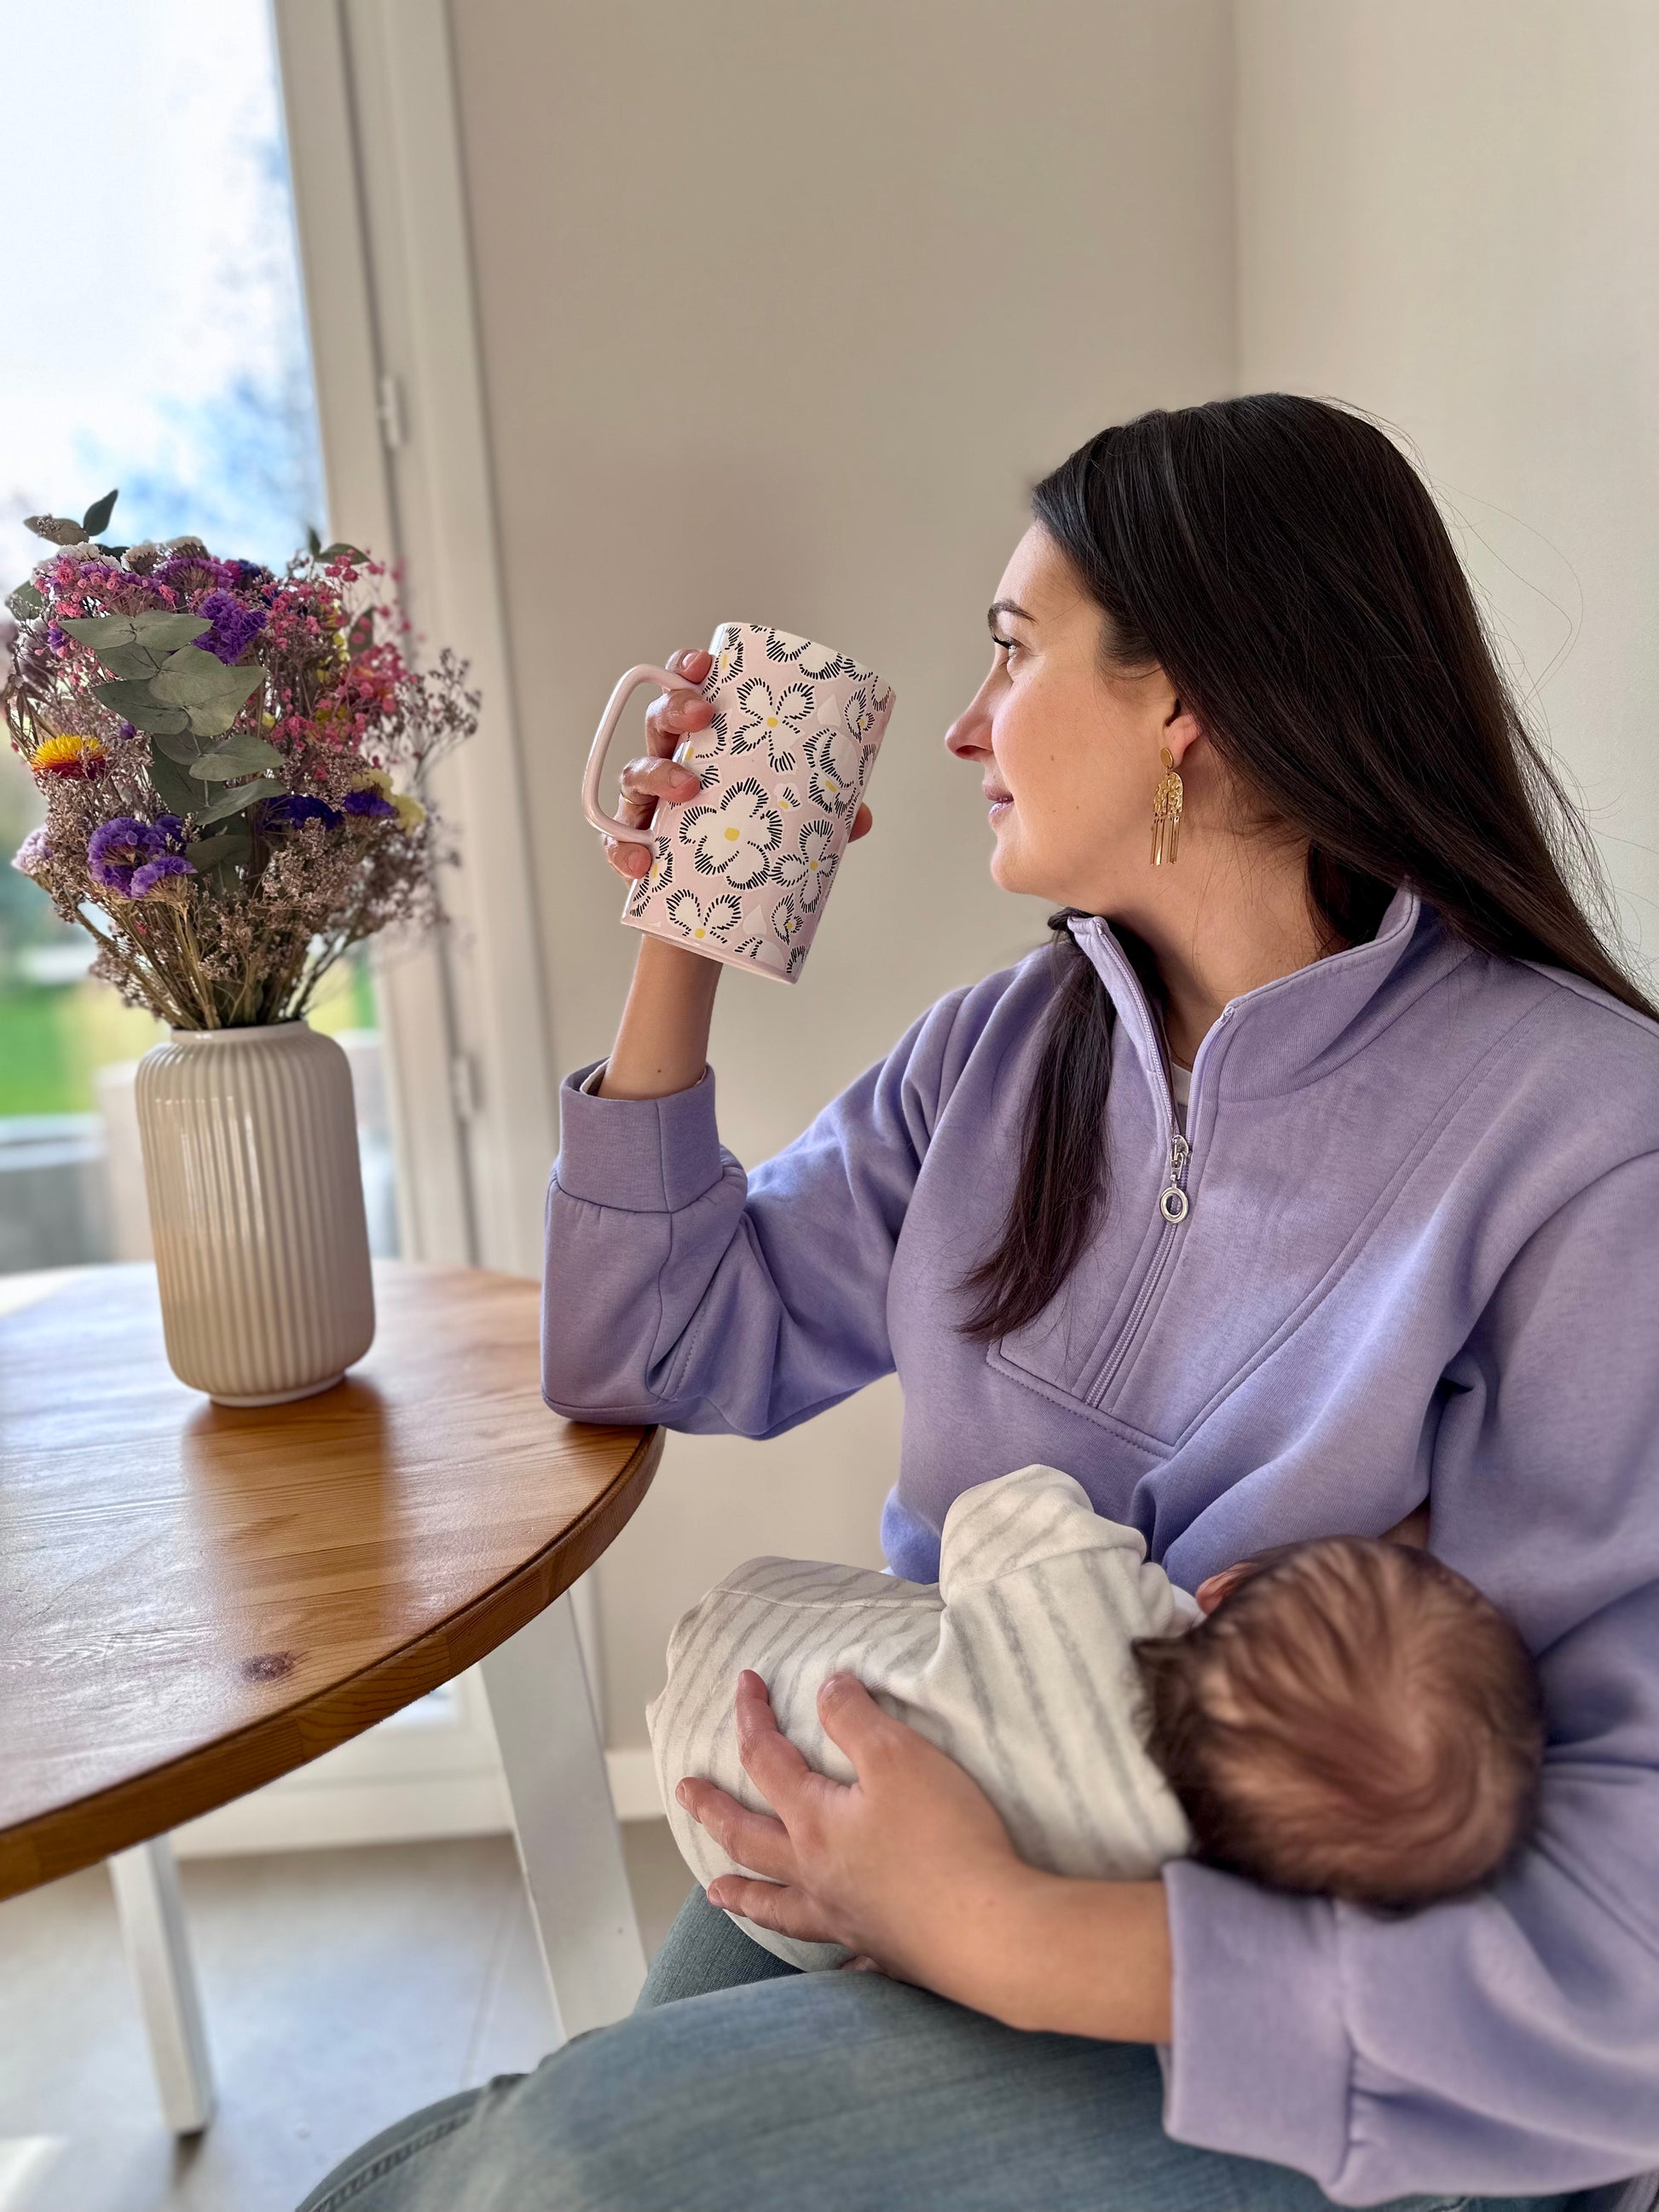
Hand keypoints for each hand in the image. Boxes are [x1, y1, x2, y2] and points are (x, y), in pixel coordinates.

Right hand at [603, 649, 875, 880]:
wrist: (707, 915)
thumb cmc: (743, 847)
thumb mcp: (781, 824)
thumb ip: (820, 816)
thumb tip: (861, 816)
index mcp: (700, 746)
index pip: (686, 693)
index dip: (687, 669)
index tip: (705, 663)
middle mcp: (665, 764)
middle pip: (658, 721)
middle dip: (675, 706)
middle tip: (703, 715)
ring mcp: (643, 806)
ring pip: (634, 773)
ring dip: (657, 772)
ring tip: (687, 790)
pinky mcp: (629, 847)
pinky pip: (616, 843)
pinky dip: (624, 849)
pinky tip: (643, 861)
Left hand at [677, 1669, 1031, 2001]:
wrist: (990, 1932)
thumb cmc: (944, 1839)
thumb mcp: (899, 1757)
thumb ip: (854, 1718)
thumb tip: (824, 1689)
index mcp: (814, 1823)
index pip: (766, 1760)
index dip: (752, 1717)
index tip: (743, 1683)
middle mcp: (816, 1875)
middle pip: (749, 1838)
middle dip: (714, 1810)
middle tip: (684, 1792)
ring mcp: (845, 1919)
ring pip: (778, 1904)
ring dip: (743, 1893)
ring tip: (717, 1891)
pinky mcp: (882, 1950)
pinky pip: (837, 1954)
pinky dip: (823, 1954)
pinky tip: (830, 1961)